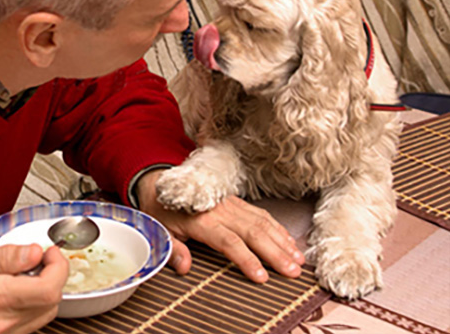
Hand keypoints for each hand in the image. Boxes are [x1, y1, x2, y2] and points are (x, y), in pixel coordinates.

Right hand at [0, 243, 67, 333]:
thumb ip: (6, 256)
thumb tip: (34, 253)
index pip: (49, 288)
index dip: (59, 267)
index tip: (50, 253)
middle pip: (52, 304)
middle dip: (54, 277)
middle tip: (41, 260)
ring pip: (43, 316)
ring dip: (43, 293)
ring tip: (25, 275)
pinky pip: (28, 325)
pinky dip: (30, 307)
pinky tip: (15, 292)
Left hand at [137, 170, 304, 282]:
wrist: (160, 182)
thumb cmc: (161, 211)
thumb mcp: (160, 231)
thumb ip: (173, 250)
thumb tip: (184, 268)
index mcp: (201, 221)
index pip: (229, 242)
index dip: (246, 259)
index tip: (262, 276)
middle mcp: (220, 211)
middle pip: (253, 232)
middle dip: (275, 253)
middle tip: (293, 272)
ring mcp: (230, 204)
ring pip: (261, 222)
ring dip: (282, 241)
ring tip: (298, 260)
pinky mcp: (235, 201)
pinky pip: (260, 213)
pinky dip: (277, 227)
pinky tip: (289, 241)